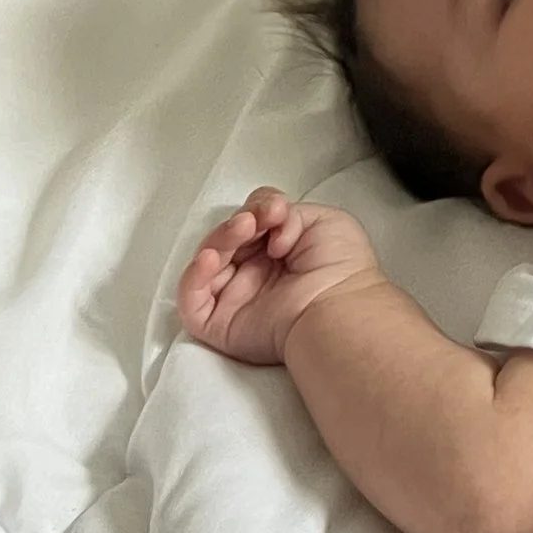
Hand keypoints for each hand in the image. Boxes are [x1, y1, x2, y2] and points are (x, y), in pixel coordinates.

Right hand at [178, 189, 381, 368]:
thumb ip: (283, 210)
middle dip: (237, 223)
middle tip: (255, 220)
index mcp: (277, 253)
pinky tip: (210, 258)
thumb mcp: (321, 220)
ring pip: (206, 263)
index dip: (256, 209)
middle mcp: (254, 274)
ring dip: (219, 239)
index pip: (249, 223)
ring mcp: (235, 299)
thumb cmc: (341, 268)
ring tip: (243, 230)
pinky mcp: (219, 323)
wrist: (338, 306)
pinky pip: (190, 300)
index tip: (275, 210)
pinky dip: (194, 276)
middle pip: (225, 240)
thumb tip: (262, 221)